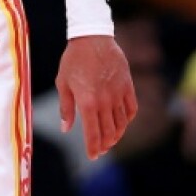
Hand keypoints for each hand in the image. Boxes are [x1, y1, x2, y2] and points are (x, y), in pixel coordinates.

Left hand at [55, 35, 136, 159]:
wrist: (92, 38)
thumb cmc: (73, 60)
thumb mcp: (63, 83)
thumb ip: (66, 108)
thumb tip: (66, 129)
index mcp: (88, 102)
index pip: (93, 134)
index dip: (93, 148)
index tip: (92, 157)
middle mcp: (105, 101)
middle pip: (109, 132)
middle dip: (104, 145)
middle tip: (100, 150)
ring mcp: (118, 94)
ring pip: (122, 123)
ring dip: (116, 135)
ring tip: (110, 140)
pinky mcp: (128, 86)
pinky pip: (132, 109)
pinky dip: (128, 120)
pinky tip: (122, 123)